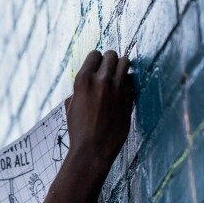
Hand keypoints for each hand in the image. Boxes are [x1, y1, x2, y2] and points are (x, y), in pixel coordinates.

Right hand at [65, 50, 133, 165]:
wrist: (93, 149)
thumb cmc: (78, 129)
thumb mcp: (72, 105)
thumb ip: (81, 89)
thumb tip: (87, 81)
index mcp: (83, 80)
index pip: (95, 54)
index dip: (96, 59)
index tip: (97, 66)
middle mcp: (101, 80)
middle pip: (112, 55)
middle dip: (110, 60)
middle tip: (109, 68)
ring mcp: (117, 89)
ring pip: (126, 62)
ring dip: (122, 67)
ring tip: (118, 75)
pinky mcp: (129, 98)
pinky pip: (131, 81)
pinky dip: (127, 83)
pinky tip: (122, 92)